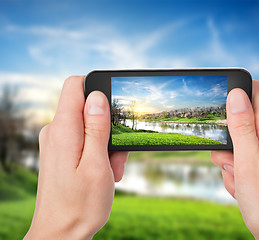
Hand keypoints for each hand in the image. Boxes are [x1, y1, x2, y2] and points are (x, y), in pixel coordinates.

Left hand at [24, 76, 128, 239]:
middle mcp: (55, 131)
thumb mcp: (97, 164)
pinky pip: (83, 140)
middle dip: (108, 126)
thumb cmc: (80, 204)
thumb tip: (97, 97)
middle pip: (87, 108)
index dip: (98, 88)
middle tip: (117, 155)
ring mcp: (56, 142)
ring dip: (106, 143)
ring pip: (88, 126)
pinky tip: (103, 171)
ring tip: (111, 169)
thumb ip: (96, 127)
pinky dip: (97, 151)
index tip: (114, 109)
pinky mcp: (60, 152)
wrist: (60, 233)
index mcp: (64, 130)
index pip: (76, 84)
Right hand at [211, 80, 258, 238]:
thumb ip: (241, 126)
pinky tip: (245, 188)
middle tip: (232, 163)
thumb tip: (236, 94)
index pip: (253, 91)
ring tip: (241, 181)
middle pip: (241, 121)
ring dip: (231, 161)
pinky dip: (239, 172)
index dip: (233, 95)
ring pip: (239, 143)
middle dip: (227, 141)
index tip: (219, 116)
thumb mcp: (248, 162)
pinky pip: (246, 159)